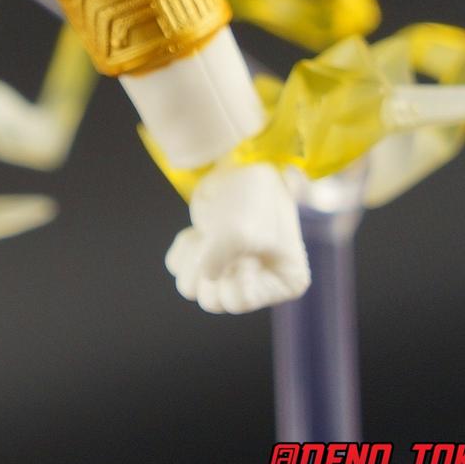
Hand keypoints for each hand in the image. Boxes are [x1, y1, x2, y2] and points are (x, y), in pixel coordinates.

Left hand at [164, 161, 310, 312]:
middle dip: (206, 270)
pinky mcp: (207, 255)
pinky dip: (183, 250)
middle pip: (212, 302)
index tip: (241, 253)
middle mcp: (260, 282)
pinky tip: (197, 232)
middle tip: (215, 242)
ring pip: (192, 290)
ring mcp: (231, 269)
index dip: (230, 276)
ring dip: (191, 260)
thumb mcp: (237, 233)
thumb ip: (214, 265)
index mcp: (285, 281)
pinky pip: (180, 270)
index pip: (240, 302)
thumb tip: (201, 276)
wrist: (236, 161)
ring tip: (205, 237)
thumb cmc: (249, 196)